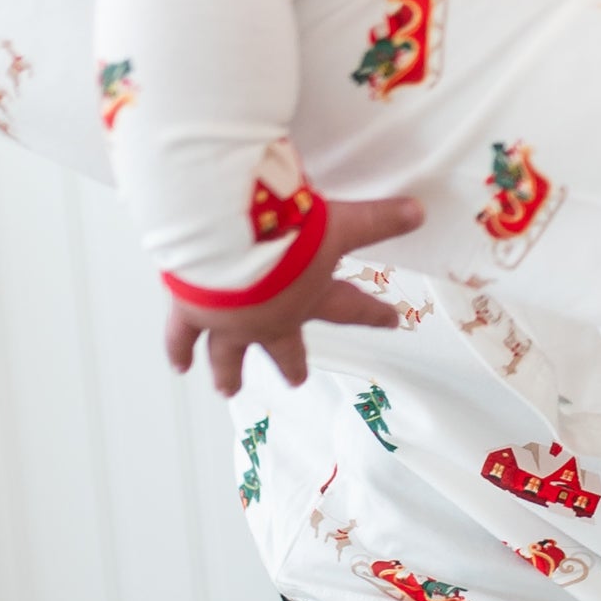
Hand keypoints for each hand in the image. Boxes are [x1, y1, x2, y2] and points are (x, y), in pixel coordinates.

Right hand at [164, 195, 425, 395]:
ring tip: (228, 388)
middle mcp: (269, 318)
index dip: (373, 314)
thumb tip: (420, 212)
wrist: (228, 242)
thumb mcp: (343, 220)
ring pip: (228, 354)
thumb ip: (379, 220)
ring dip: (229, 371)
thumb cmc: (287, 232)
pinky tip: (180, 365)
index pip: (351, 307)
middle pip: (284, 345)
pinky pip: (182, 337)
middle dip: (291, 362)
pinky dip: (180, 351)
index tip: (392, 323)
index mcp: (309, 297)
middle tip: (297, 380)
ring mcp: (228, 321)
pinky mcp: (190, 312)